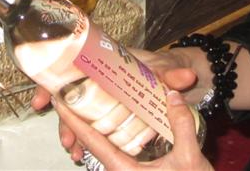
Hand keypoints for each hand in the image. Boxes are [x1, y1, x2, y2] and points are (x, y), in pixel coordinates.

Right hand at [30, 47, 209, 162]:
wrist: (183, 69)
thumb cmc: (170, 64)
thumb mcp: (169, 68)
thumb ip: (174, 73)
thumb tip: (186, 77)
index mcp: (109, 61)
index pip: (75, 67)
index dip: (56, 80)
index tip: (46, 96)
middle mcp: (102, 77)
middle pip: (72, 93)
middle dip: (64, 117)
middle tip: (65, 139)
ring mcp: (105, 94)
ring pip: (80, 111)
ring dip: (72, 131)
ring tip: (73, 150)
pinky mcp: (111, 108)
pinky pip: (92, 123)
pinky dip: (84, 136)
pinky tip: (82, 151)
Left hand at [55, 89, 212, 170]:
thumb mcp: (190, 158)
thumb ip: (181, 125)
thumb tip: (172, 94)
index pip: (92, 141)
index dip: (74, 120)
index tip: (60, 100)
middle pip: (93, 141)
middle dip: (80, 117)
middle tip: (71, 90)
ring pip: (104, 145)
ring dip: (95, 123)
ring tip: (87, 98)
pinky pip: (117, 149)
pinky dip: (112, 131)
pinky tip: (115, 117)